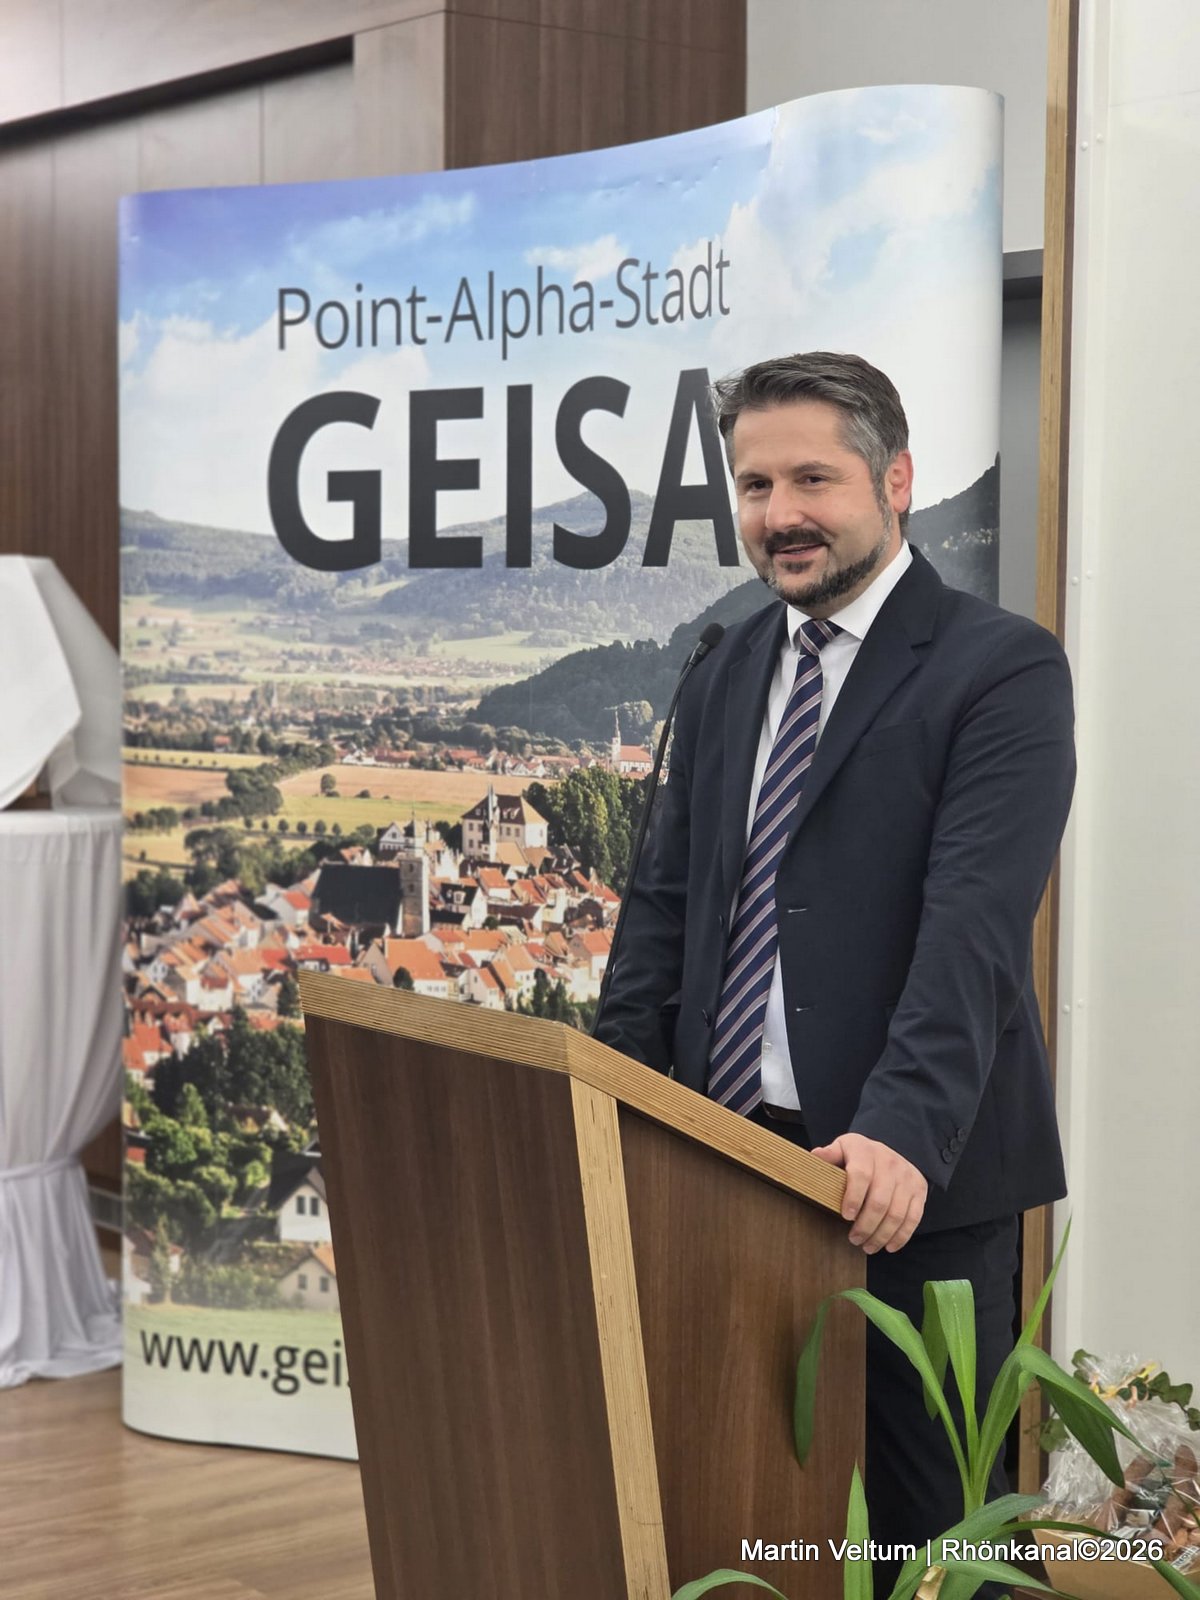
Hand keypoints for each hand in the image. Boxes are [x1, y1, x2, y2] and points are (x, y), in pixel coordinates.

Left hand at [809, 1132, 927, 1253]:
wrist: (890, 1150)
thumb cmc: (859, 1155)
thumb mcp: (842, 1149)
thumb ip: (829, 1155)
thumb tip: (814, 1157)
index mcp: (865, 1150)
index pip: (861, 1175)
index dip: (853, 1197)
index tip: (846, 1216)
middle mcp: (889, 1162)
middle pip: (879, 1200)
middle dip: (866, 1225)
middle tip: (854, 1240)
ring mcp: (907, 1176)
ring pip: (896, 1213)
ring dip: (881, 1235)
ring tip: (868, 1246)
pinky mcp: (919, 1189)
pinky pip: (913, 1217)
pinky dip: (901, 1236)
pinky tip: (889, 1246)